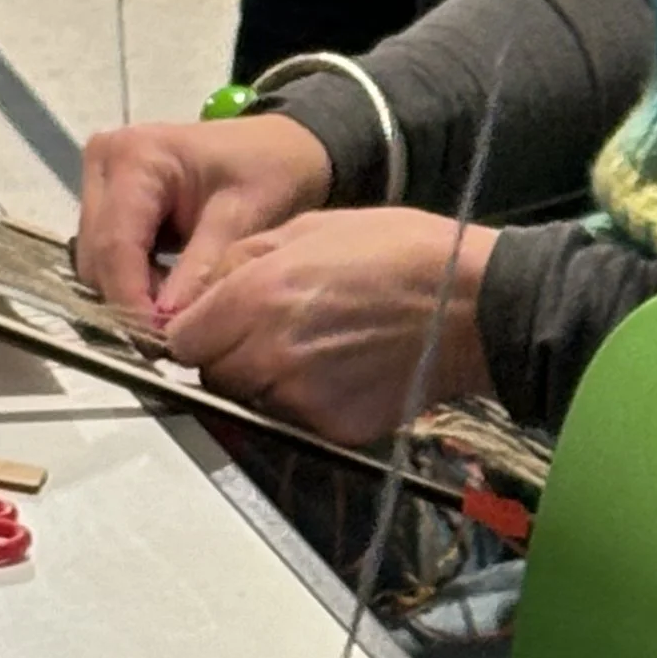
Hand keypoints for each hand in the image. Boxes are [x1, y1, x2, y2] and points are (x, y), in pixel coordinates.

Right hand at [75, 112, 334, 320]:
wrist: (277, 148)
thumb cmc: (268, 171)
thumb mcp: (242, 218)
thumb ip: (201, 270)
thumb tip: (166, 324)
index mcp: (134, 157)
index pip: (116, 244)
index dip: (131, 300)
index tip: (158, 343)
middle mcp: (103, 163)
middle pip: (97, 256)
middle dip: (131, 301)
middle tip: (176, 334)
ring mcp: (99, 181)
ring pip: (96, 261)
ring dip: (131, 294)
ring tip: (177, 313)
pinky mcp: (106, 200)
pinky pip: (107, 255)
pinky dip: (135, 280)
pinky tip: (169, 291)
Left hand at [156, 205, 494, 442]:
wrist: (474, 305)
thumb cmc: (398, 251)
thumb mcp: (309, 228)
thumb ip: (242, 261)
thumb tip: (202, 293)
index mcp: (255, 299)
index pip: (182, 340)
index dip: (199, 330)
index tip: (219, 323)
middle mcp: (269, 357)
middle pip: (214, 375)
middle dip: (231, 356)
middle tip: (274, 330)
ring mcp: (301, 401)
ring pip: (252, 401)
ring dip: (267, 382)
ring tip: (316, 349)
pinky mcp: (333, 429)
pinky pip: (297, 420)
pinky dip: (310, 402)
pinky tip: (345, 371)